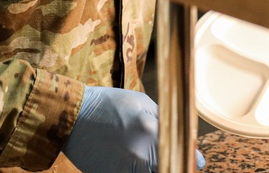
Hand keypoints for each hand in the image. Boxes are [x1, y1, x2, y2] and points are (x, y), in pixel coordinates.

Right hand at [62, 86, 205, 172]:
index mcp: (150, 129)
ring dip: (157, 170)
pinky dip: (139, 172)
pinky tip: (138, 165)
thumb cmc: (108, 104)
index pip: (184, 153)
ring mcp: (125, 169)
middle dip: (176, 167)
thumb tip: (184, 137)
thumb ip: (163, 120)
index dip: (194, 160)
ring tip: (154, 163)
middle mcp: (140, 154)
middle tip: (177, 162)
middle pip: (170, 169)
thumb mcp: (141, 103)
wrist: (72, 116)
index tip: (197, 162)